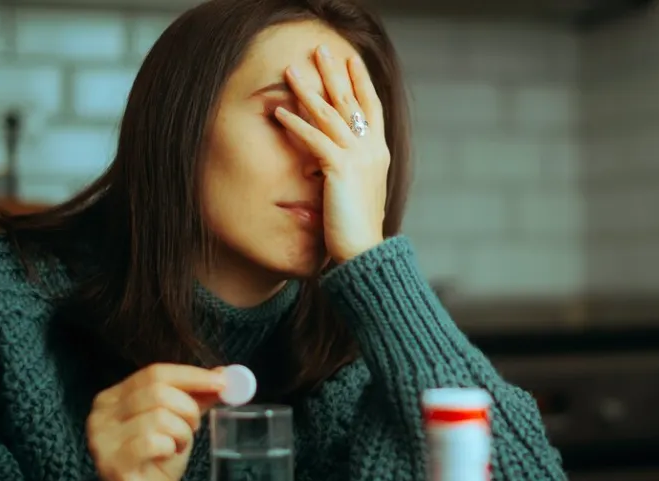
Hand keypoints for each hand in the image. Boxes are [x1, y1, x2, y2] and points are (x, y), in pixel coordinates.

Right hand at [87, 363, 225, 480]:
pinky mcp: (111, 465)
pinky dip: (170, 447)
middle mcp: (100, 415)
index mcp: (113, 398)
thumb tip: (222, 374)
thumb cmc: (156, 464)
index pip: (154, 373)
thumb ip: (195, 399)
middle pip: (158, 391)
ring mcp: (102, 440)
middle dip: (188, 409)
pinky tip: (166, 457)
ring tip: (177, 446)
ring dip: (181, 432)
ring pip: (159, 416)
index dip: (191, 376)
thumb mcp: (178, 424)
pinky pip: (153, 442)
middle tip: (194, 427)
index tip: (222, 382)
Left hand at [275, 44, 388, 263]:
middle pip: (351, 101)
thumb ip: (352, 171)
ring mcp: (359, 158)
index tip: (351, 61)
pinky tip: (279, 112)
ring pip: (330, 114)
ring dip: (308, 90)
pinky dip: (296, 124)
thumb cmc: (358, 229)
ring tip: (291, 71)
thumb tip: (337, 163)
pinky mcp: (341, 170)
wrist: (365, 252)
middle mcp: (372, 150)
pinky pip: (315, 139)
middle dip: (335, 73)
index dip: (361, 82)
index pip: (371, 108)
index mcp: (379, 154)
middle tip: (321, 50)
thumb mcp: (359, 192)